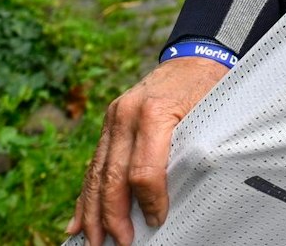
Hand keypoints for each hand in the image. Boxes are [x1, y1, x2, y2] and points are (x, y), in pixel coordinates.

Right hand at [67, 57, 228, 245]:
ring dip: (93, 212)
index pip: (144, 170)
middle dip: (113, 216)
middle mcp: (126, 115)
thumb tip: (184, 192)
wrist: (194, 58)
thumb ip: (192, 149)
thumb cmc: (208, 88)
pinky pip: (95, 164)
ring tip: (92, 240)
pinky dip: (86, 194)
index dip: (150, 201)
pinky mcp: (109, 124)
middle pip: (113, 176)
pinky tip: (76, 220)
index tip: (157, 221)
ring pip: (97, 173)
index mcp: (154, 113)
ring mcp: (113, 118)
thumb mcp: (209, 114)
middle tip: (119, 243)